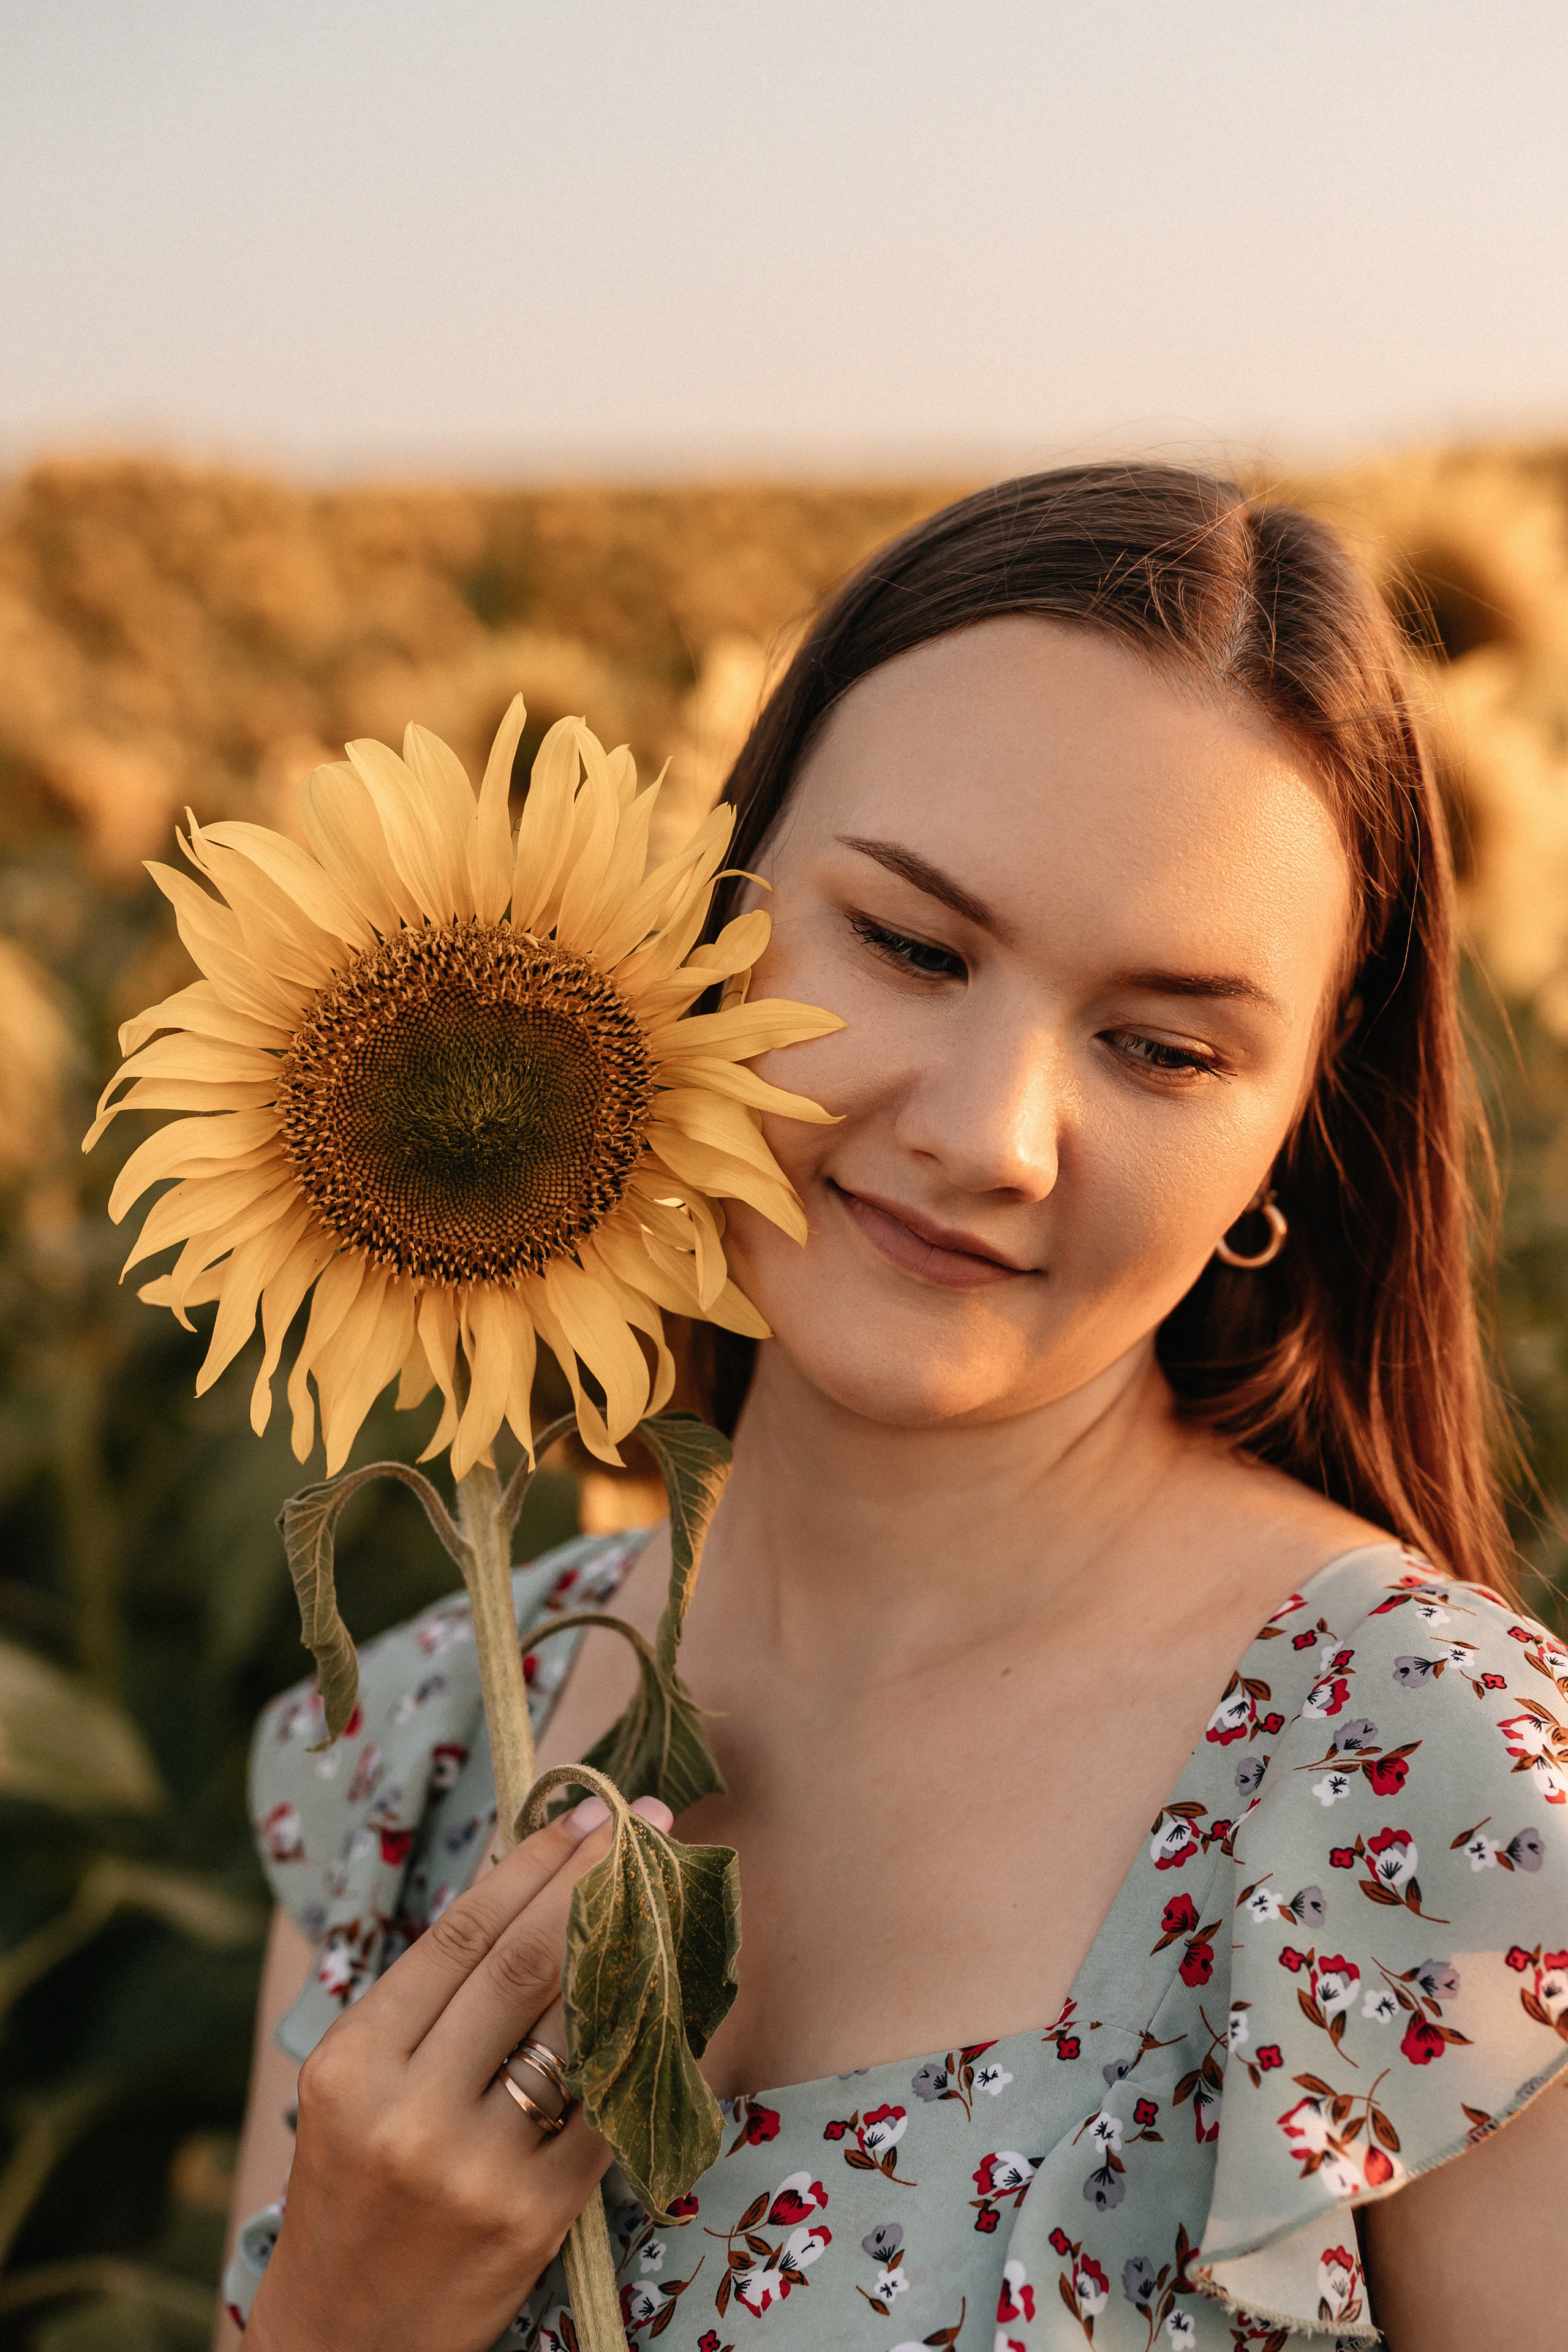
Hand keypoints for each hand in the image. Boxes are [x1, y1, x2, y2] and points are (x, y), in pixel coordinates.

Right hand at [246, 1790, 671, 2351]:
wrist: (342, 2343)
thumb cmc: (356, 2192)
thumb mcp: (357, 2089)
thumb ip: (429, 2003)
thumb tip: (531, 1889)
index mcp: (354, 2063)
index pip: (460, 1935)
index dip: (532, 1864)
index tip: (587, 1812)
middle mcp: (410, 2110)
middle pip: (524, 1964)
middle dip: (593, 1880)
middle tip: (645, 1824)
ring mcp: (476, 2169)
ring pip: (577, 2028)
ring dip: (634, 1948)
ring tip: (669, 1894)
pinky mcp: (534, 2219)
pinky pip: (610, 2108)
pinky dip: (647, 2044)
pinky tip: (675, 1997)